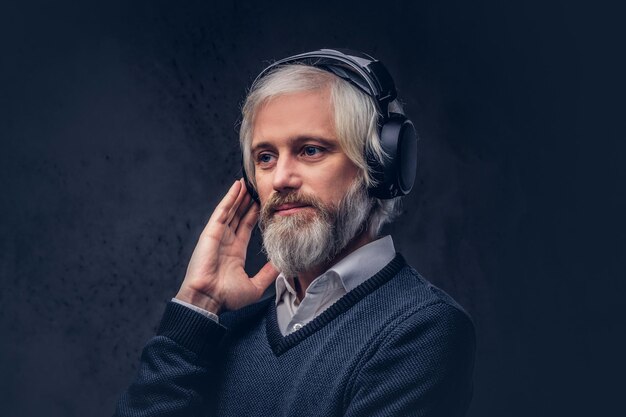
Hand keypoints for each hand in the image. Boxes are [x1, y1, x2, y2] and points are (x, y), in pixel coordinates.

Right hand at [175, 179, 277, 313]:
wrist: (208, 299)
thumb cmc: (226, 297)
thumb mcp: (255, 286)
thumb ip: (268, 274)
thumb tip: (282, 266)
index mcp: (235, 252)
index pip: (246, 227)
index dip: (253, 214)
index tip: (262, 204)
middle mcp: (226, 241)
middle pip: (238, 215)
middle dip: (247, 201)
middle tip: (256, 187)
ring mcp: (218, 235)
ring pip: (231, 210)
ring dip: (239, 196)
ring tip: (247, 182)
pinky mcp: (211, 232)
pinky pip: (222, 211)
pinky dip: (229, 198)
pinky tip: (237, 186)